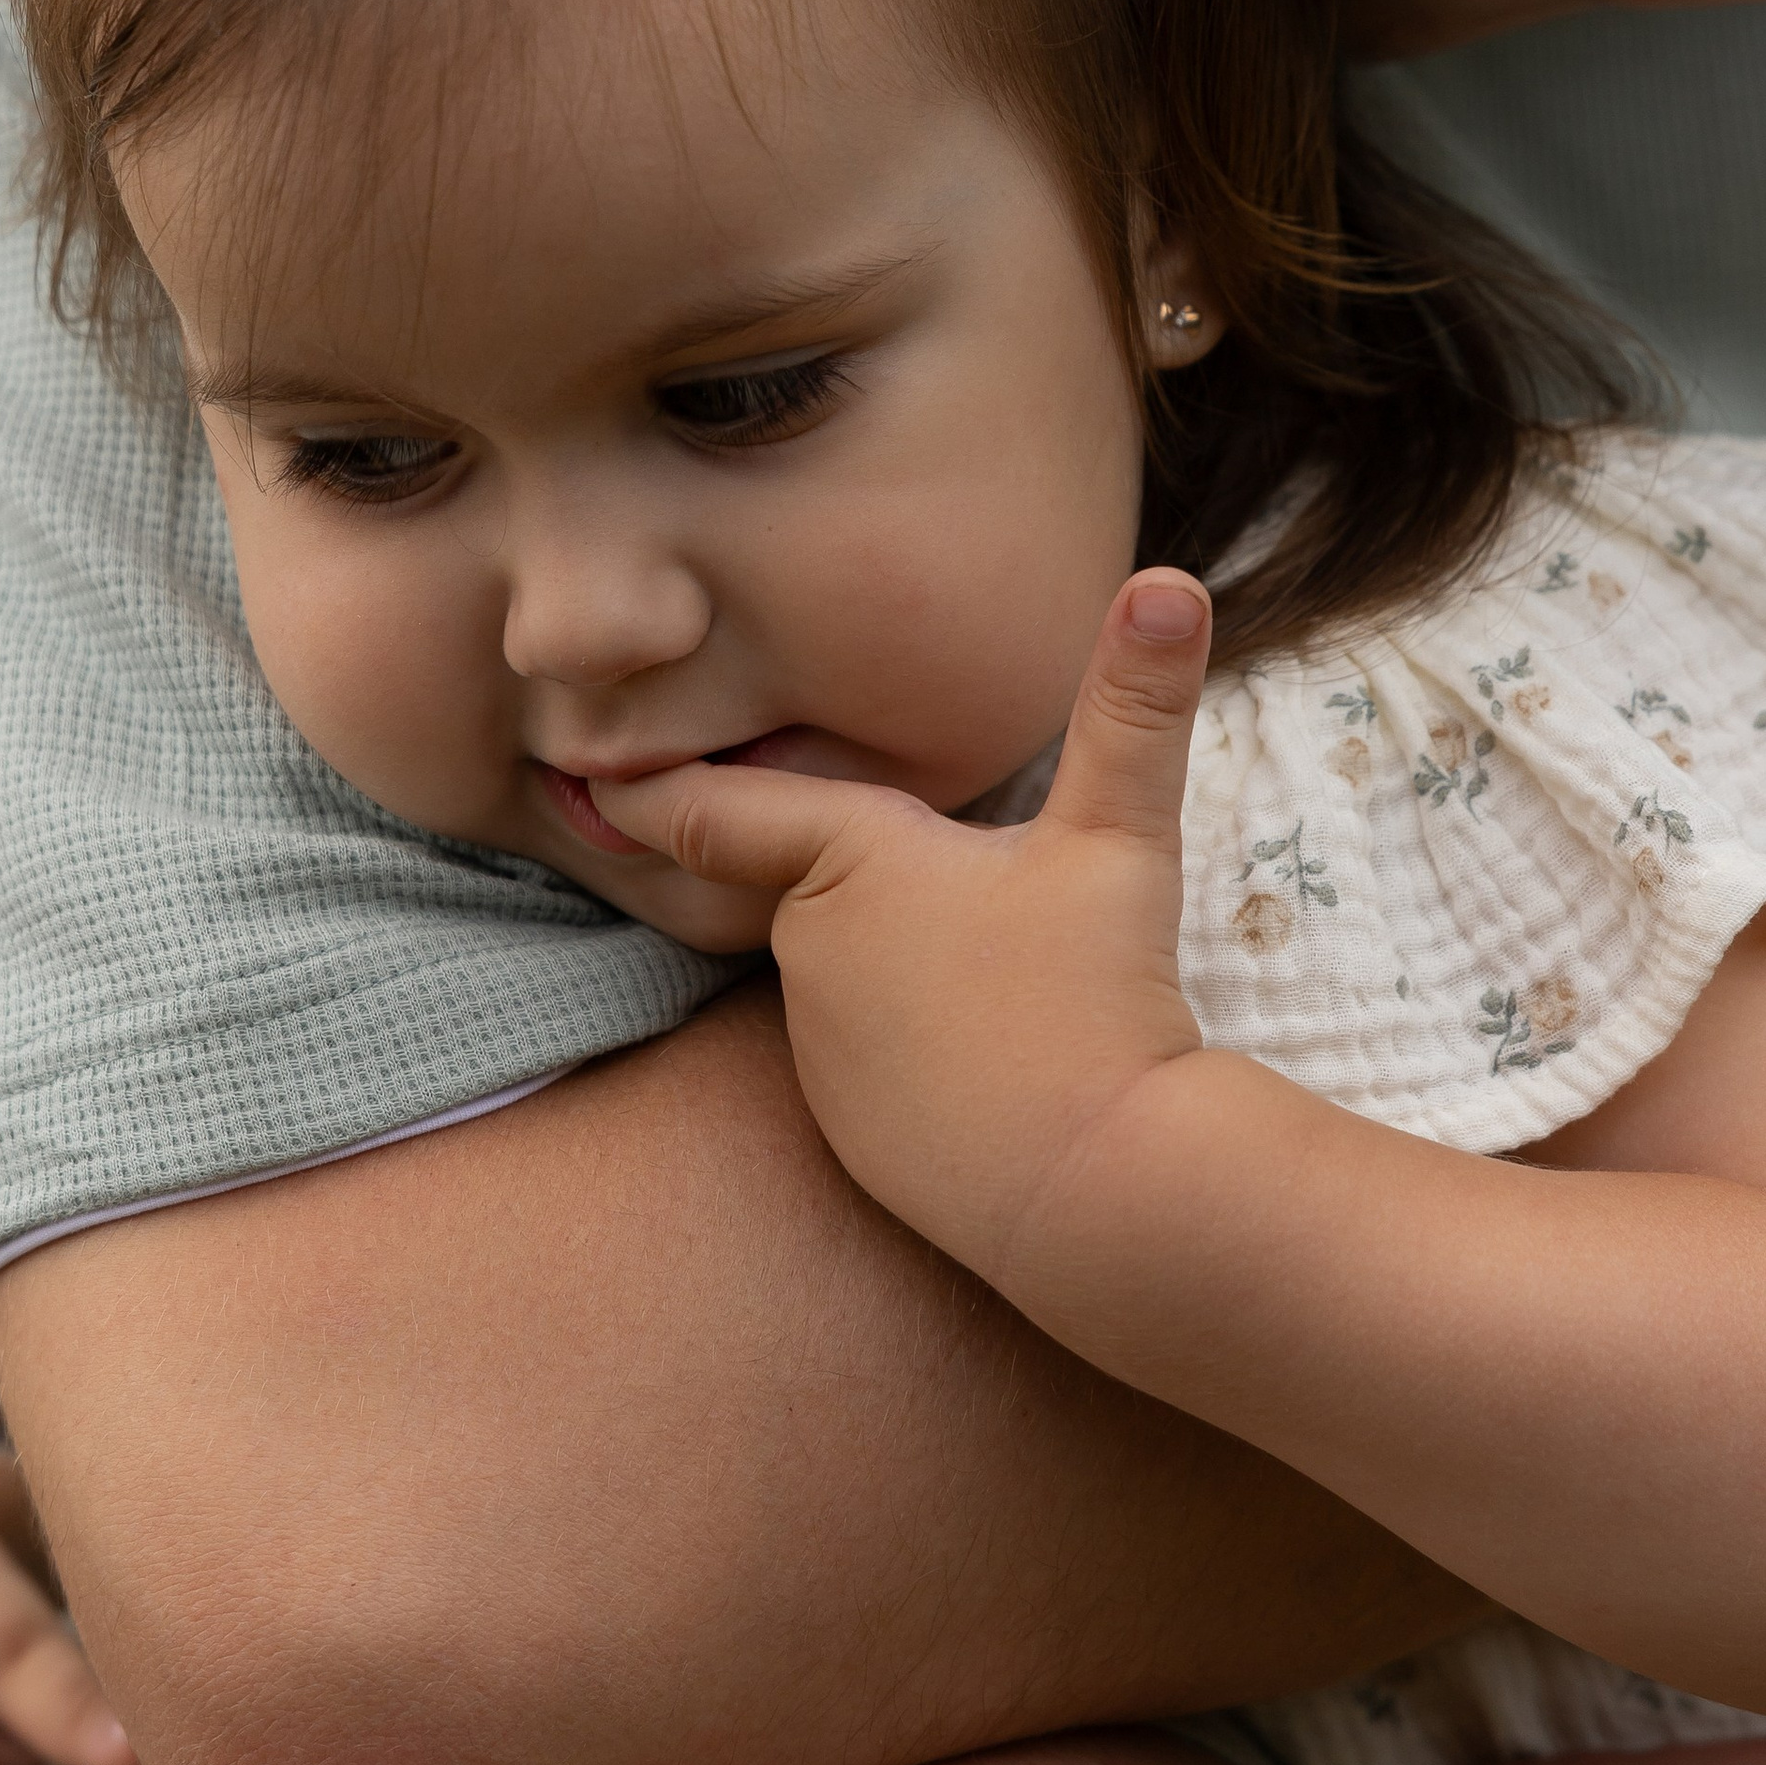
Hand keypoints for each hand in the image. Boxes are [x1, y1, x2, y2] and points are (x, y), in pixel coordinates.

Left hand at [594, 572, 1212, 1289]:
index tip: (594, 774)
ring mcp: (818, 1055)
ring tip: (1004, 988)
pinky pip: (868, 1066)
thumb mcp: (1122, 837)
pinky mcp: (845, 1138)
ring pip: (850, 979)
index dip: (654, 786)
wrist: (1094, 1186)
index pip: (723, 811)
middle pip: (823, 891)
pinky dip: (912, 1053)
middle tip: (976, 903)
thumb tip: (1171, 578)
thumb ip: (1137, 705)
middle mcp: (807, 957)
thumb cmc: (1094, 994)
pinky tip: (987, 1066)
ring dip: (903, 969)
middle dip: (871, 883)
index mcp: (849, 864)